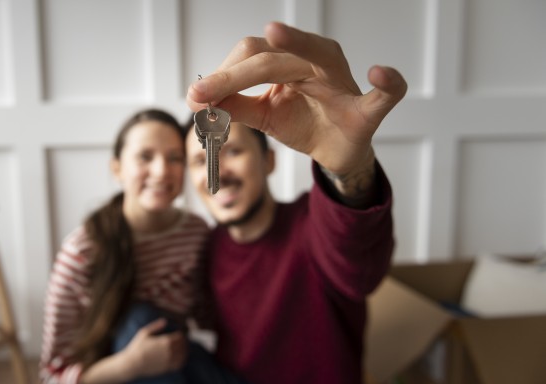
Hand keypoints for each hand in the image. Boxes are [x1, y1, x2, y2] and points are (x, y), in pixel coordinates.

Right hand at [121, 318, 186, 377]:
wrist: (132, 364)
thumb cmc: (137, 347)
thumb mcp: (144, 332)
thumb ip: (155, 326)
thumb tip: (165, 321)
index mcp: (165, 341)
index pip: (180, 337)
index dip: (181, 335)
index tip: (179, 334)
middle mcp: (169, 351)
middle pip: (183, 345)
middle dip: (184, 342)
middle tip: (182, 341)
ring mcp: (169, 360)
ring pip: (183, 355)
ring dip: (185, 351)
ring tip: (183, 348)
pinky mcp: (167, 368)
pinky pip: (180, 364)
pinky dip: (182, 360)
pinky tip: (181, 358)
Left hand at [186, 21, 406, 175]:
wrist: (336, 151)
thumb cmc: (303, 123)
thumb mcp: (263, 116)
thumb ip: (236, 106)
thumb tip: (199, 100)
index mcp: (291, 61)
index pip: (252, 56)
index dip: (222, 75)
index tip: (194, 96)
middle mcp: (318, 62)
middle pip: (272, 57)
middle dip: (234, 74)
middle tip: (202, 94)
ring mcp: (344, 83)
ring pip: (319, 56)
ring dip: (296, 44)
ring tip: (274, 34)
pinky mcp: (367, 111)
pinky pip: (385, 95)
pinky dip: (387, 83)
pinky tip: (380, 74)